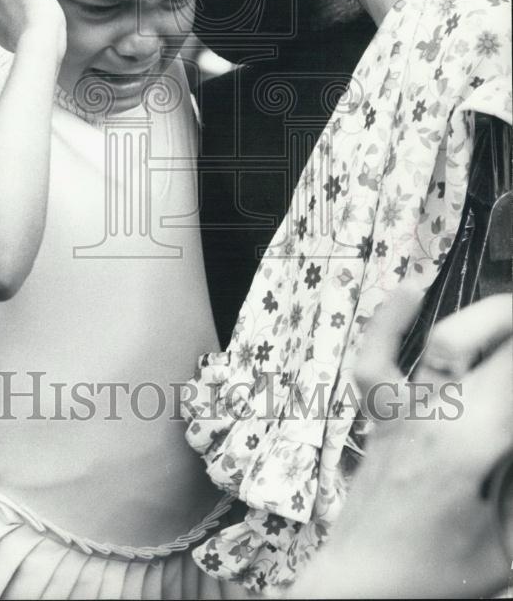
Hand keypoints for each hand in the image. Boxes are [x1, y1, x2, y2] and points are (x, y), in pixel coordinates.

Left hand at [292, 289, 512, 597]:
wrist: (363, 584)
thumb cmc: (441, 575)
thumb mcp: (509, 541)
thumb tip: (512, 432)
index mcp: (474, 446)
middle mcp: (437, 414)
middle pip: (498, 348)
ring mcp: (402, 408)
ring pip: (444, 340)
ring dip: (490, 318)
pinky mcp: (379, 413)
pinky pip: (374, 358)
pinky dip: (388, 319)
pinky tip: (410, 289)